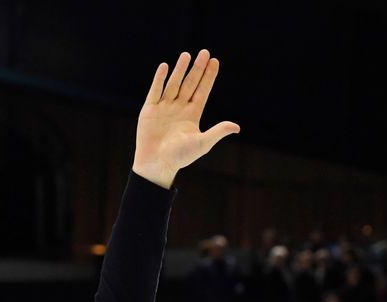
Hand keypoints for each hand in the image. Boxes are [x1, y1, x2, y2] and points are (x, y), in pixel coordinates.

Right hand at [133, 50, 239, 188]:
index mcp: (192, 115)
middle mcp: (179, 108)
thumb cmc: (180, 157)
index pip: (202, 91)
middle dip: (197, 68)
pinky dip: (160, 79)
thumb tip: (236, 127)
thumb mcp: (202, 143)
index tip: (215, 61)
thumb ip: (218, 132)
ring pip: (174, 84)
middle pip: (190, 84)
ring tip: (187, 55)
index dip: (208, 77)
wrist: (156, 164)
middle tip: (205, 52)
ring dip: (180, 69)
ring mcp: (164, 108)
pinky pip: (155, 90)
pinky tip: (165, 66)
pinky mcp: (150, 110)